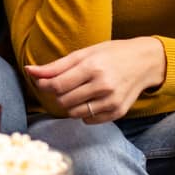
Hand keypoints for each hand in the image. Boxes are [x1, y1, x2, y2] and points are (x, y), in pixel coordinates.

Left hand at [25, 38, 165, 122]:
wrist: (145, 62)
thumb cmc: (111, 54)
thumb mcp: (85, 54)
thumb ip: (56, 66)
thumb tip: (29, 71)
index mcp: (93, 67)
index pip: (58, 85)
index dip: (44, 86)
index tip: (42, 82)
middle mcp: (103, 86)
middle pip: (64, 101)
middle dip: (58, 95)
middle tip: (65, 85)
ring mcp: (111, 102)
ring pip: (74, 113)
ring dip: (70, 105)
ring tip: (79, 91)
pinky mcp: (118, 113)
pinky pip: (89, 120)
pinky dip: (84, 112)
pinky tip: (92, 99)